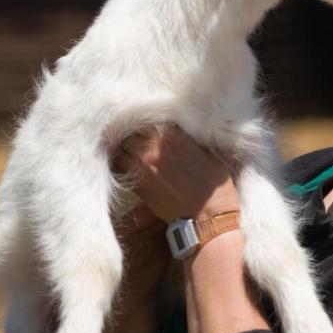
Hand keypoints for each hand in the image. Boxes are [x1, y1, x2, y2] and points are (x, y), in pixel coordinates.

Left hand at [113, 125, 239, 223]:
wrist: (208, 215)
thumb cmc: (213, 184)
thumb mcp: (209, 152)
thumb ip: (190, 137)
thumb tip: (183, 129)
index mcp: (173, 135)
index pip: (148, 117)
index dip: (147, 122)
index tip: (148, 127)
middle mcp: (154, 147)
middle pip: (131, 131)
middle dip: (133, 134)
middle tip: (137, 138)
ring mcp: (143, 165)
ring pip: (121, 148)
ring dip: (124, 148)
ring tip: (129, 150)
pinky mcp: (138, 184)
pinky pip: (118, 168)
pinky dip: (119, 164)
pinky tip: (124, 164)